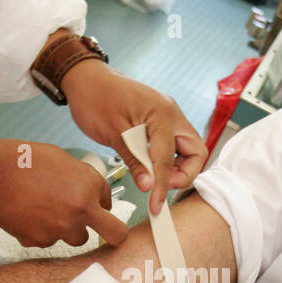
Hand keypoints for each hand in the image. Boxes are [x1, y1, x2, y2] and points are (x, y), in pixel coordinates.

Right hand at [0, 139, 128, 247]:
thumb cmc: (22, 161)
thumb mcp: (61, 159)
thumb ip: (81, 178)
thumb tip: (89, 191)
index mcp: (89, 185)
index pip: (110, 202)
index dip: (101, 203)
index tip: (96, 204)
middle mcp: (81, 210)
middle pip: (114, 233)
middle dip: (113, 233)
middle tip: (108, 232)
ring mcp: (61, 228)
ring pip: (76, 239)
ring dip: (68, 229)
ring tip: (47, 212)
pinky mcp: (40, 240)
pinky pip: (48, 240)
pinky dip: (42, 231)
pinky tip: (29, 215)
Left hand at [60, 59, 208, 214]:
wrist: (85, 78)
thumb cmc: (95, 97)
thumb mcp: (112, 134)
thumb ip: (134, 161)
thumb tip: (149, 186)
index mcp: (162, 113)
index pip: (169, 158)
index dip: (162, 184)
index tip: (155, 204)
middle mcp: (171, 113)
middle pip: (195, 152)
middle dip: (184, 175)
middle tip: (160, 188)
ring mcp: (167, 116)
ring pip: (188, 150)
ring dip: (177, 169)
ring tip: (155, 180)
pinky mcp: (159, 122)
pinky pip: (173, 145)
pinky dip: (167, 160)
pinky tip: (151, 168)